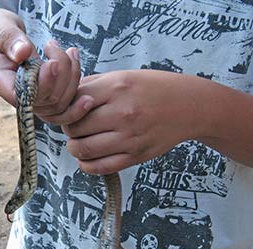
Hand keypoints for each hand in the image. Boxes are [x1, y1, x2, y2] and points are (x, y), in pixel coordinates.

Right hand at [0, 9, 82, 114]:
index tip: (52, 62)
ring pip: (60, 104)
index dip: (44, 85)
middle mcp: (19, 97)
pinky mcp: (45, 97)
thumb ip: (6, 37)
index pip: (26, 97)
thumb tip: (23, 53)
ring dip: (72, 77)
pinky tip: (76, 62)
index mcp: (2, 83)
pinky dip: (76, 85)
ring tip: (69, 50)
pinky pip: (66, 105)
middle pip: (48, 101)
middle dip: (62, 74)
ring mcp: (33, 100)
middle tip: (53, 45)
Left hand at [62, 70, 207, 174]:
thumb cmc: (151, 88)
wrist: (189, 106)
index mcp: (117, 88)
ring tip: (81, 141)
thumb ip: (91, 85)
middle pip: (74, 128)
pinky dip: (86, 164)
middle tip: (75, 127)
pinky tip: (89, 156)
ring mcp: (130, 137)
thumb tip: (63, 96)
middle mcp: (123, 112)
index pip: (73, 104)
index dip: (66, 110)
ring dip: (75, 147)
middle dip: (69, 129)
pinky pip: (99, 167)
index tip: (70, 111)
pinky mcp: (136, 156)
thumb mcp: (122, 76)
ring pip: (82, 149)